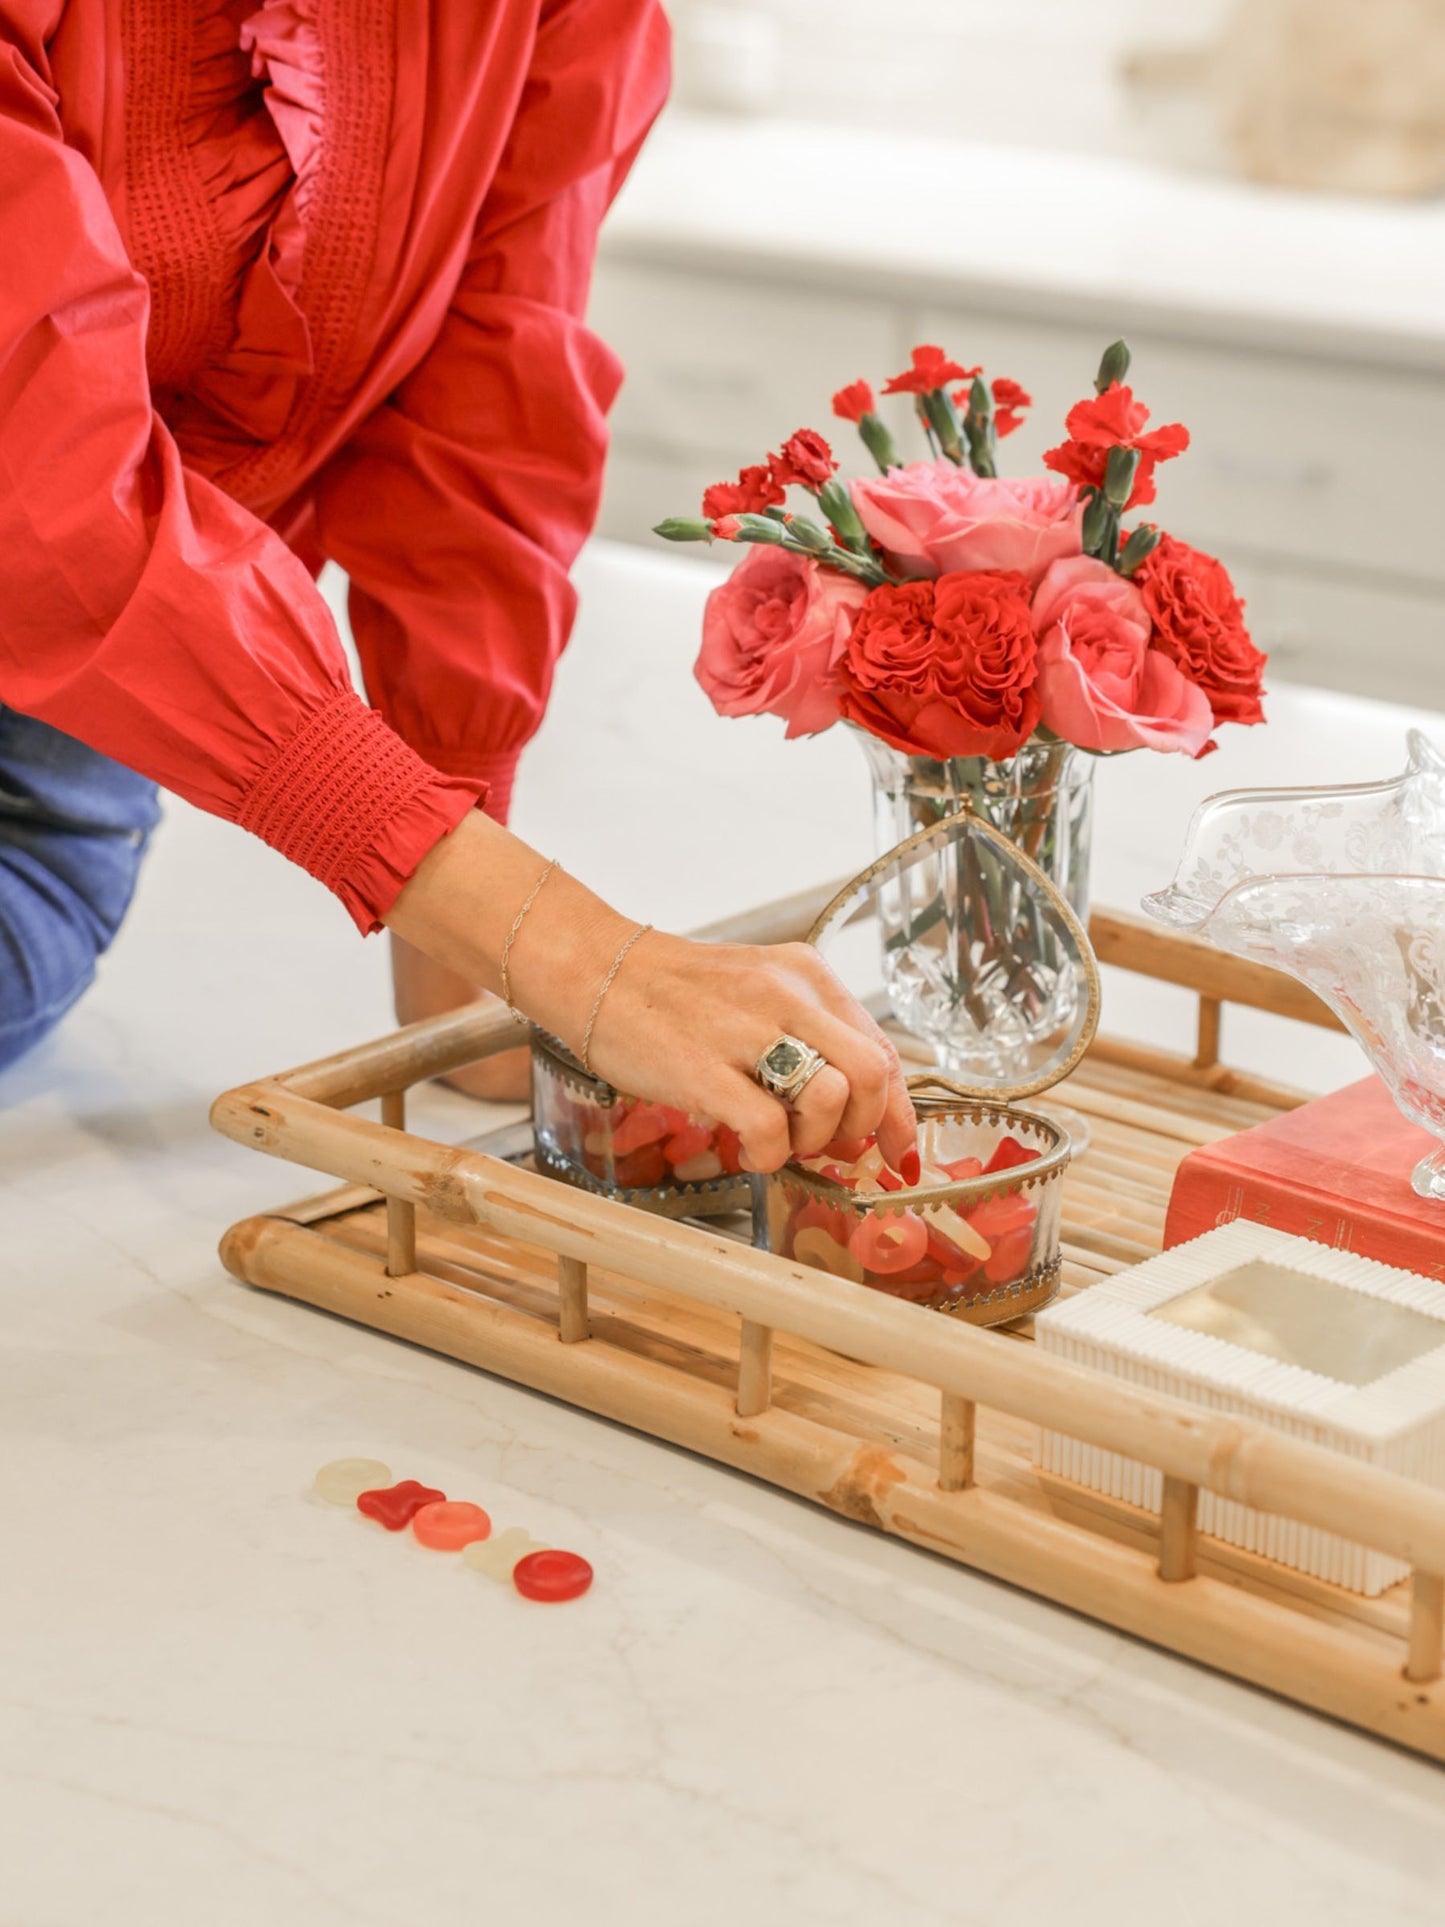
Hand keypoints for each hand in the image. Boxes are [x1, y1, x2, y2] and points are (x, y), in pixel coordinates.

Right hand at [582, 931, 917, 1176]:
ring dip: (816, 1139)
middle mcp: (787, 996)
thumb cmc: (677, 994)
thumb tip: (853, 1103)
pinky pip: (769, 1129)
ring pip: (832, 1097)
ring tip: (781, 1138)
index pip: (881, 1048)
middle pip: (872, 1073)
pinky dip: (770, 1156)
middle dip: (863, 1125)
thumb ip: (809, 1034)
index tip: (898, 1148)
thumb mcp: (759, 992)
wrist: (599, 972)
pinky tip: (750, 1149)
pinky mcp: (704, 1068)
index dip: (899, 1111)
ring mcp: (745, 1030)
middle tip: (827, 1141)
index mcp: (807, 975)